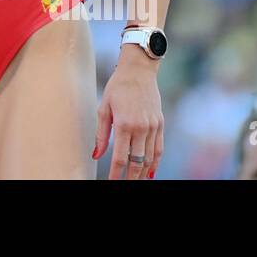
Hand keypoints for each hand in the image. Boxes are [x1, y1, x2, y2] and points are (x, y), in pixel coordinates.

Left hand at [93, 55, 163, 178]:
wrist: (139, 71)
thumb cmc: (117, 88)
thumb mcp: (104, 108)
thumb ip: (101, 134)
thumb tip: (96, 155)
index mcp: (124, 124)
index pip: (121, 158)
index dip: (115, 174)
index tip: (110, 182)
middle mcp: (141, 128)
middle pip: (137, 162)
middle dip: (131, 178)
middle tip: (124, 185)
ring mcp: (153, 127)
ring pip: (150, 158)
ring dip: (143, 173)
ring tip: (136, 181)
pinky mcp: (160, 124)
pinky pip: (159, 149)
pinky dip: (155, 162)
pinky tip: (150, 172)